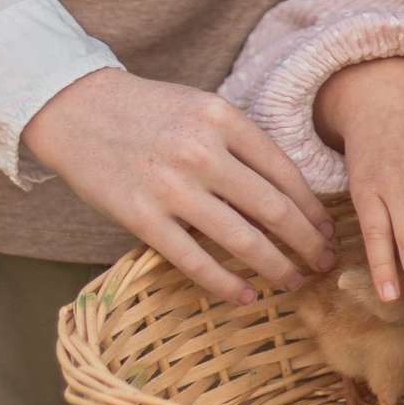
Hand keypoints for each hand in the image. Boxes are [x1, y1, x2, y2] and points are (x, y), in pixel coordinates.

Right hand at [22, 71, 334, 304]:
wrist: (76, 109)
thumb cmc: (147, 111)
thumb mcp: (200, 108)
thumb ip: (239, 145)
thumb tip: (288, 196)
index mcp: (222, 119)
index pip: (286, 174)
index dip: (313, 210)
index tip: (327, 231)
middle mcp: (202, 152)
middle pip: (274, 211)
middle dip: (308, 244)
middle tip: (324, 263)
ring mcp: (171, 187)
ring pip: (243, 240)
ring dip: (276, 267)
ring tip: (292, 281)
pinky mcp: (142, 217)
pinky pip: (195, 260)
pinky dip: (225, 284)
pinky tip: (244, 295)